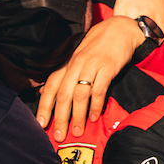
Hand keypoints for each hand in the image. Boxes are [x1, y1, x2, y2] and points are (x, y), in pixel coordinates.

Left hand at [36, 16, 142, 140]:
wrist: (122, 28)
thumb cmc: (100, 44)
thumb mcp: (81, 55)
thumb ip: (70, 72)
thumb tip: (56, 95)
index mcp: (68, 63)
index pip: (51, 86)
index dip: (44, 106)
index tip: (40, 124)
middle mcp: (77, 64)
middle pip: (63, 94)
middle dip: (60, 117)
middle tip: (59, 135)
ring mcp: (92, 65)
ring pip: (79, 95)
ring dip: (77, 115)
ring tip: (77, 131)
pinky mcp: (108, 67)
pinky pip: (99, 90)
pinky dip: (96, 105)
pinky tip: (95, 116)